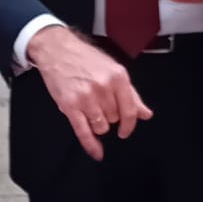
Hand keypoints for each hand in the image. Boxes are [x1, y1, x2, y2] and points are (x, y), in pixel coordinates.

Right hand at [26, 26, 151, 160]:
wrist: (56, 49)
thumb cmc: (84, 57)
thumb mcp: (112, 70)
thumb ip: (131, 94)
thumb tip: (146, 114)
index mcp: (117, 77)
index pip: (130, 110)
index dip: (129, 124)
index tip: (125, 131)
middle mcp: (103, 87)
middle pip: (114, 118)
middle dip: (108, 116)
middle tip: (98, 104)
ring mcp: (86, 97)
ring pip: (101, 126)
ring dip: (97, 123)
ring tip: (89, 109)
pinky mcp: (70, 105)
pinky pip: (84, 132)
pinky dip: (91, 145)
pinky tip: (96, 152)